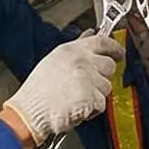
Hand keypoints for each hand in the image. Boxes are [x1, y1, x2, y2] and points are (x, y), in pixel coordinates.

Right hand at [0, 33, 122, 145]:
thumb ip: (76, 47)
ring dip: (96, 95)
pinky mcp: (91, 97)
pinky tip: (77, 108)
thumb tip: (90, 35)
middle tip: (86, 85)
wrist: (29, 113)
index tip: (119, 54)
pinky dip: (92, 109)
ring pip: (107, 86)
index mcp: (72, 50)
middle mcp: (82, 61)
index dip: (115, 48)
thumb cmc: (37, 92)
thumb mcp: (54, 60)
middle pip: (109, 66)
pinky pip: (101, 103)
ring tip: (76, 98)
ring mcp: (87, 79)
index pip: (103, 42)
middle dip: (101, 77)